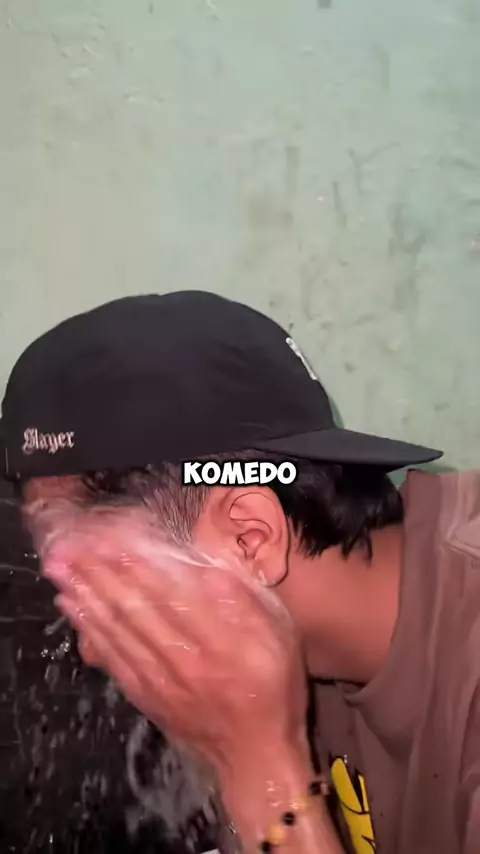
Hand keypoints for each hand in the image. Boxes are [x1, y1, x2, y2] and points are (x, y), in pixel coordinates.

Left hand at [42, 510, 307, 777]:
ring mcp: (160, 679)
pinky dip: (90, 628)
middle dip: (100, 573)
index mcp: (221, 639)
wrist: (255, 756)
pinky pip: (112, 656)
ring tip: (60, 567)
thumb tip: (209, 571)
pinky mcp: (146, 695)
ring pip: (117, 629)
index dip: (137, 564)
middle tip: (71, 545)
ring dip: (86, 595)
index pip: (171, 591)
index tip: (112, 537)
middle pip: (135, 607)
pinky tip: (73, 607)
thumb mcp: (280, 636)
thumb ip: (246, 603)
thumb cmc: (273, 687)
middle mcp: (184, 657)